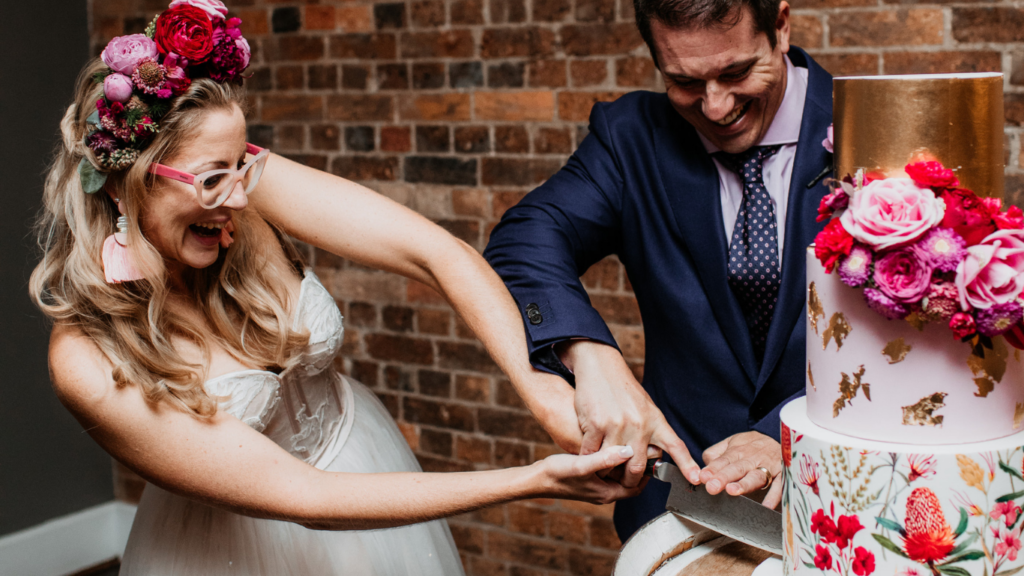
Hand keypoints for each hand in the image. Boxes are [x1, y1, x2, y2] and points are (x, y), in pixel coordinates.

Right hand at [537, 445, 646, 503]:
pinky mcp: (587, 478)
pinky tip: (610, 444)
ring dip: (625, 462)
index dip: (646, 473)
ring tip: (630, 443)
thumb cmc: (557, 474)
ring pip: (618, 475)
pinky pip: (607, 470)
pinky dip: (613, 460)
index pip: (636, 487)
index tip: (652, 456)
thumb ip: (605, 459)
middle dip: (638, 466)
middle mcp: (603, 491)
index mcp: (606, 493)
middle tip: (645, 448)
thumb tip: (628, 451)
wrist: (536, 479)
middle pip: (629, 481)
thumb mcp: (582, 465)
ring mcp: (595, 486)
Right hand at [561, 340, 700, 488]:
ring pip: (614, 464)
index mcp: (655, 420)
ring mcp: (617, 425)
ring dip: (607, 472)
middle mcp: (639, 424)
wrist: (601, 368)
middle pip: (637, 467)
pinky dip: (590, 459)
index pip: (676, 446)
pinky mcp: (596, 424)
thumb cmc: (623, 389)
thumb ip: (651, 430)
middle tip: (624, 483)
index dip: (687, 465)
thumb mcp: (645, 407)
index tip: (696, 479)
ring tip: (603, 471)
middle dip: (630, 481)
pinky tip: (588, 456)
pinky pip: (593, 453)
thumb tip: (655, 455)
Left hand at [699, 431, 782, 508]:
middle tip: (712, 487)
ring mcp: (768, 466)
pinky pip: (780, 485)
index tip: (703, 477)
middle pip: (737, 468)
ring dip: (745, 484)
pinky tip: (767, 505)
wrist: (785, 439)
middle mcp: (752, 458)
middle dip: (724, 477)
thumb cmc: (753, 446)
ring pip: (756, 476)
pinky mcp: (783, 474)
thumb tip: (704, 467)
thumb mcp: (733, 442)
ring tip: (733, 491)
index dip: (713, 469)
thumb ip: (716, 454)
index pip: (723, 460)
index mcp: (738, 450)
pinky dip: (775, 495)